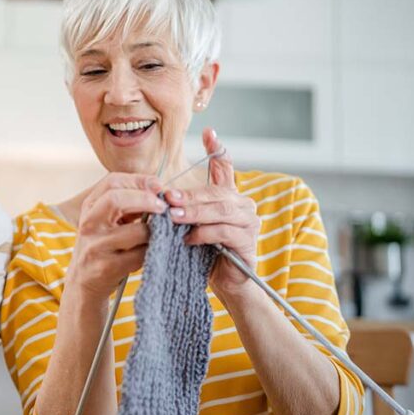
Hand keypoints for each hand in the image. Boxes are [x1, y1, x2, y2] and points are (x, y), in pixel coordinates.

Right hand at [67, 173, 167, 301]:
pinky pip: (140, 255)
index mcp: (90, 206)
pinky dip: (152, 251)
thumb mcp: (106, 220)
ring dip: (155, 231)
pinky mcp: (107, 267)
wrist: (84, 282)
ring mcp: (96, 246)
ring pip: (136, 231)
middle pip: (116, 199)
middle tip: (164, 207)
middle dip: (146, 199)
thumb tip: (159, 191)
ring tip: (160, 234)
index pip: (112, 182)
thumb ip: (127, 204)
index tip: (159, 185)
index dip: (138, 180)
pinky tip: (153, 251)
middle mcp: (89, 224)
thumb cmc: (103, 246)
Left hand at [164, 128, 259, 297]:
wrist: (225, 283)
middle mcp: (242, 205)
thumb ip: (185, 208)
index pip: (225, 167)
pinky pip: (224, 233)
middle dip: (190, 195)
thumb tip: (164, 196)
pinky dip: (204, 234)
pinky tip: (189, 239)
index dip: (218, 149)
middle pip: (216, 193)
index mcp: (228, 196)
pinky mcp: (248, 242)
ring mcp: (249, 223)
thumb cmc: (205, 252)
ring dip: (195, 213)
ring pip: (220, 211)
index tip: (209, 131)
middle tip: (168, 198)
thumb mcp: (192, 225)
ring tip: (175, 217)